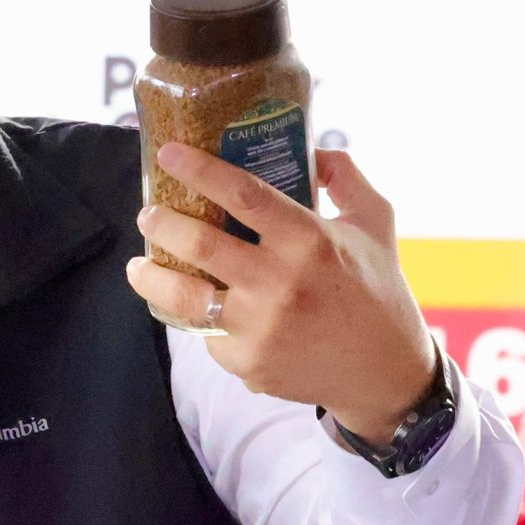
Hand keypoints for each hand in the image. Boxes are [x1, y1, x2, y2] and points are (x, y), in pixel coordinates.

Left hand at [128, 143, 435, 442]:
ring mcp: (261, 326)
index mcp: (310, 240)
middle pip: (201, 244)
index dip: (200, 170)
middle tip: (148, 212)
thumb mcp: (376, 224)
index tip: (169, 153)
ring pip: (185, 296)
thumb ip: (346, 179)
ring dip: (151, 276)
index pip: (244, 195)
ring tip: (139, 264)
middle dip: (162, 223)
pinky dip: (196, 317)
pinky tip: (193, 307)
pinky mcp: (248, 361)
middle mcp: (281, 282)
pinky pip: (207, 332)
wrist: (385, 375)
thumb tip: (312, 149)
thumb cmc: (378, 290)